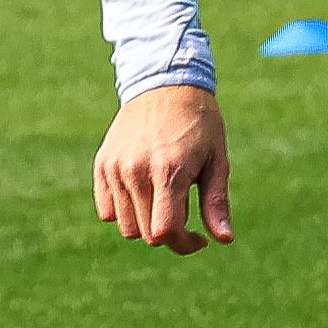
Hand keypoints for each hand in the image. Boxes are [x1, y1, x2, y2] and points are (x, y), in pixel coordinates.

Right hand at [93, 81, 230, 251]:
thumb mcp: (217, 160)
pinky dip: (125, 211)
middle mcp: (136, 171)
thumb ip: (216, 202)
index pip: (166, 231)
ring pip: (125, 226)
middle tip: (186, 216)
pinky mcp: (103, 164)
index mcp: (168, 170)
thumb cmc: (200, 123)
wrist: (165, 83)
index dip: (184, 245)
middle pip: (146, 234)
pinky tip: (144, 193)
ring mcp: (115, 168)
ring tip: (164, 200)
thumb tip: (224, 240)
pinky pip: (107, 211)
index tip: (199, 239)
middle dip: (169, 235)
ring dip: (146, 224)